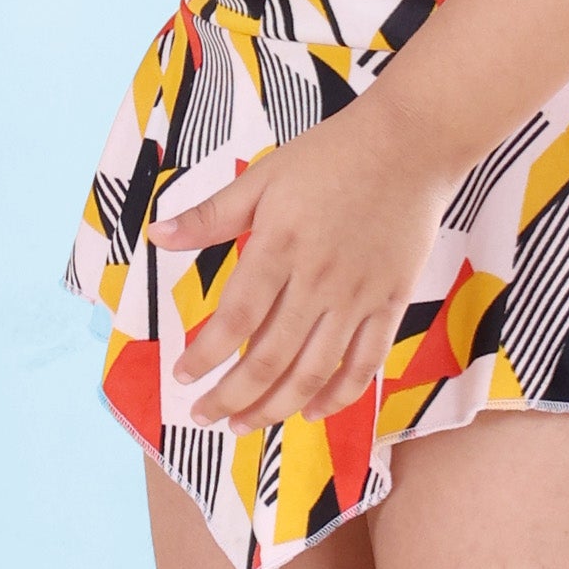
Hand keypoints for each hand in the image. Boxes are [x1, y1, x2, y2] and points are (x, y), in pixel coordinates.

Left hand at [148, 109, 451, 428]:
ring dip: (276, 407)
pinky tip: (312, 413)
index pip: (236, 319)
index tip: (183, 378)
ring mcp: (358, 296)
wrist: (410, 144)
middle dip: (232, 396)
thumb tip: (158, 236)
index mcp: (279, 246)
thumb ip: (211, 215)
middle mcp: (318, 280)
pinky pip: (365, 363)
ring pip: (314, 371)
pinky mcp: (391, 301)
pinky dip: (338, 395)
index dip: (206, 356)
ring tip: (245, 425)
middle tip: (205, 416)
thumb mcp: (263, 177)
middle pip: (270, 357)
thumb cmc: (331, 155)